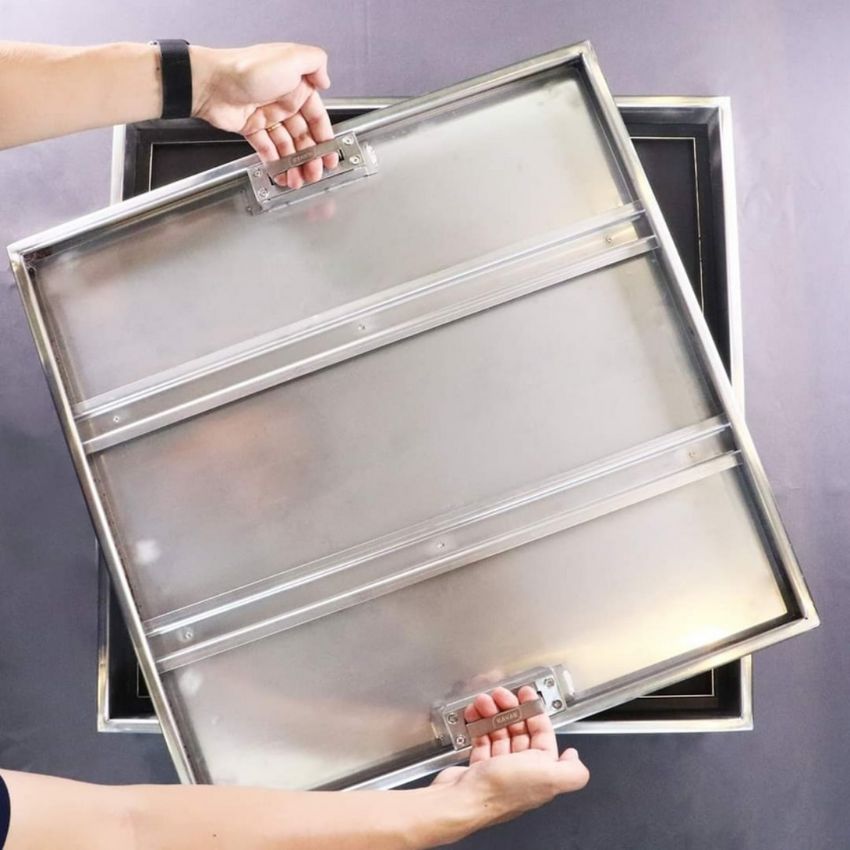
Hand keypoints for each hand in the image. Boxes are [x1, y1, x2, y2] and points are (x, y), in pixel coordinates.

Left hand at [190, 43, 337, 188]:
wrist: (212, 83)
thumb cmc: (248, 69)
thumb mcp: (291, 57)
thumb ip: (316, 63)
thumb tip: (326, 79)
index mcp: (295, 86)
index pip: (317, 118)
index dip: (325, 138)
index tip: (330, 156)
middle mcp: (282, 101)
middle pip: (303, 136)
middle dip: (310, 158)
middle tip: (314, 174)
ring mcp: (266, 116)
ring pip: (287, 146)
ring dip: (294, 164)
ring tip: (298, 180)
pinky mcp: (251, 128)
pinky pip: (267, 149)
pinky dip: (275, 163)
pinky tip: (282, 174)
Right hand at [431, 686, 588, 829]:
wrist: (462, 802)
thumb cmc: (501, 789)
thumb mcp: (548, 776)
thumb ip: (573, 771)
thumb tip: (576, 758)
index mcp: (540, 773)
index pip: (543, 735)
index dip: (535, 713)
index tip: (525, 694)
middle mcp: (521, 772)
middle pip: (520, 731)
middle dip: (511, 709)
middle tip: (500, 695)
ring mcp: (498, 770)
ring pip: (499, 733)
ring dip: (492, 713)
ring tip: (483, 702)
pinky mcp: (478, 768)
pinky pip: (481, 740)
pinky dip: (477, 724)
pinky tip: (473, 715)